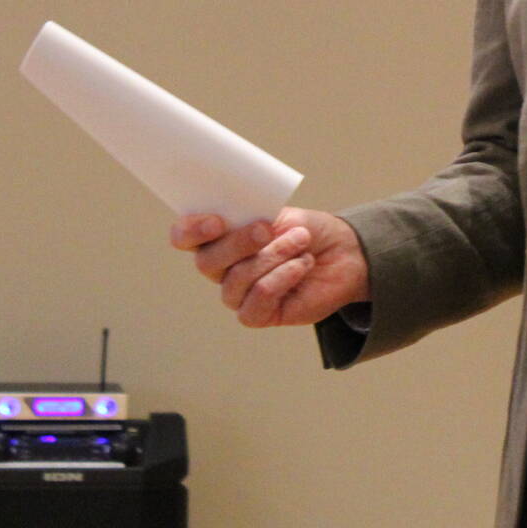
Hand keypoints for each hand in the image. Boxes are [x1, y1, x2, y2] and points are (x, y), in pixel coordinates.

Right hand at [170, 206, 370, 328]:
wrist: (342, 253)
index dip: (191, 230)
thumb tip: (240, 216)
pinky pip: (259, 299)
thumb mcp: (281, 212)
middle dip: (240, 242)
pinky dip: (283, 278)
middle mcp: (221, 268)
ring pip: (237, 279)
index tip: (217, 222)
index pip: (184, 237)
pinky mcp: (258, 314)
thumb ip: (255, 214)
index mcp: (218, 237)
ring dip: (274, 256)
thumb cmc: (306, 231)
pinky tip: (301, 266)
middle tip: (270, 228)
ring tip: (301, 243)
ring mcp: (237, 294)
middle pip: (207, 262)